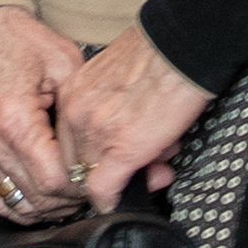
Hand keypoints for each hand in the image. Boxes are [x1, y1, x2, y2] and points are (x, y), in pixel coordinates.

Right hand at [0, 5, 80, 218]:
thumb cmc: (13, 38)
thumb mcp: (62, 59)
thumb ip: (82, 106)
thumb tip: (101, 142)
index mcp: (14, 119)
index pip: (54, 180)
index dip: (82, 185)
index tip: (98, 175)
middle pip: (38, 199)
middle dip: (70, 199)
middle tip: (93, 186)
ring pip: (18, 205)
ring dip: (49, 207)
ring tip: (72, 195)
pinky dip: (23, 205)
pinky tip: (44, 199)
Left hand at [56, 28, 214, 210]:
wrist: (180, 48)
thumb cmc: (157, 57)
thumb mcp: (114, 77)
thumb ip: (106, 105)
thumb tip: (118, 132)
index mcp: (72, 93)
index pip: (67, 140)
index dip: (92, 155)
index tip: (112, 158)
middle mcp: (76, 113)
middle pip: (75, 162)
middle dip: (106, 171)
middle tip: (139, 164)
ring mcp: (96, 133)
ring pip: (91, 178)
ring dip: (122, 180)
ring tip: (156, 160)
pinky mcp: (121, 150)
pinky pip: (102, 190)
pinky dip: (115, 198)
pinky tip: (138, 187)